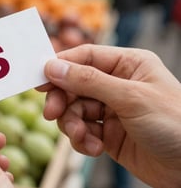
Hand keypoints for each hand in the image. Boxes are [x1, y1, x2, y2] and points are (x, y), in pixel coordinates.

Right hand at [39, 44, 180, 187]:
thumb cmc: (176, 124)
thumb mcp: (131, 98)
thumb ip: (89, 81)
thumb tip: (53, 67)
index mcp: (127, 65)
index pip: (85, 57)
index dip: (60, 66)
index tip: (39, 79)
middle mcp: (116, 84)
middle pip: (74, 85)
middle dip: (63, 101)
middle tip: (52, 114)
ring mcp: (111, 109)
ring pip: (75, 110)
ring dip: (73, 125)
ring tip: (83, 137)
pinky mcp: (107, 133)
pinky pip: (82, 130)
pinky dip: (82, 140)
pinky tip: (94, 149)